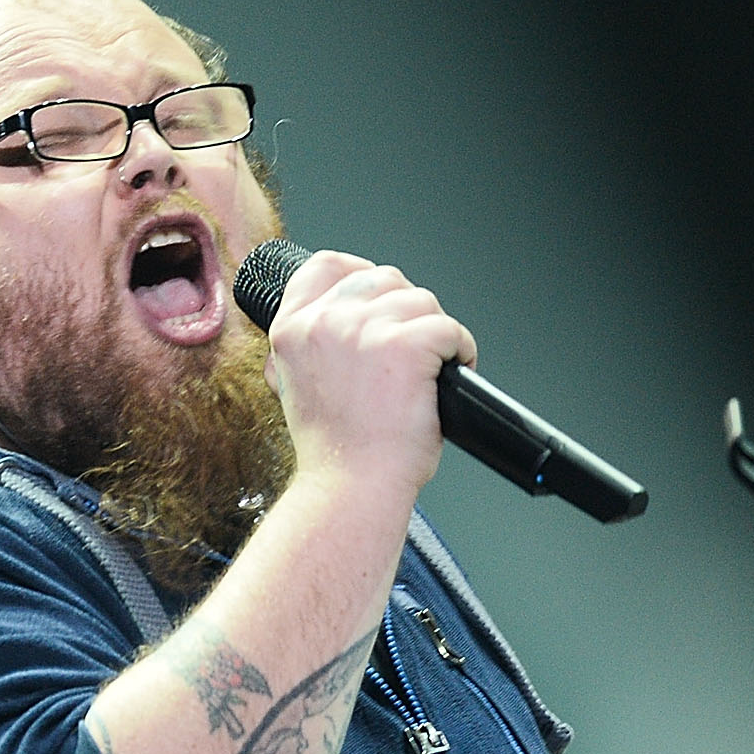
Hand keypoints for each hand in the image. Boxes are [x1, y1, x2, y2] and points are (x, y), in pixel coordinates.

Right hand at [260, 250, 474, 500]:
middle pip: (384, 279)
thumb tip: (329, 327)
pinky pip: (449, 328)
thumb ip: (308, 349)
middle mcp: (324, 322)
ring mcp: (364, 330)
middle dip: (407, 311)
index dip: (360, 271)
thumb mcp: (294, 387)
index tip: (380, 294)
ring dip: (436, 331)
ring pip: (421, 301)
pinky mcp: (407, 345)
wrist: (350, 488)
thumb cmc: (335, 452)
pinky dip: (462, 350)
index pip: (325, 265)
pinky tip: (454, 371)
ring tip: (434, 368)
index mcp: (291, 329)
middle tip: (413, 352)